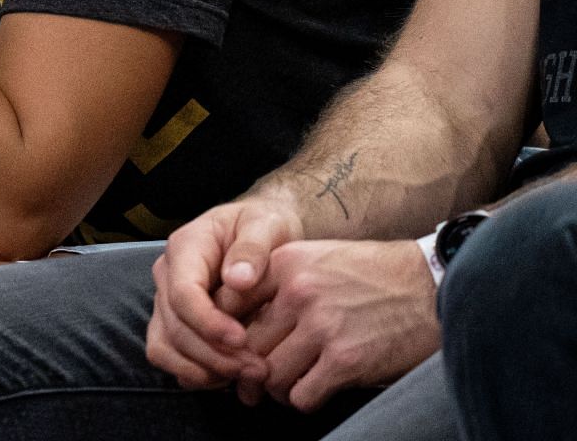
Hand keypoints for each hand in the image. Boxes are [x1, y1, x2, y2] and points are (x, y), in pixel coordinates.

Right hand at [147, 196, 304, 386]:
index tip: (243, 340)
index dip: (208, 323)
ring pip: (165, 347)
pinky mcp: (173, 323)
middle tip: (259, 370)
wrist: (262, 234)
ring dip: (203, 370)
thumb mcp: (265, 224)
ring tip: (246, 376)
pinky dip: (194, 374)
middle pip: (174, 327)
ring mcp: (166, 302)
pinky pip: (169, 356)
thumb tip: (237, 280)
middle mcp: (167, 276)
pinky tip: (229, 377)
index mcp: (185, 248)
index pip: (183, 293)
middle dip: (215, 355)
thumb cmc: (263, 226)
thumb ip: (253, 248)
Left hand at [233, 239, 439, 410]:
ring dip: (274, 387)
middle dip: (246, 367)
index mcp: (285, 264)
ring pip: (269, 374)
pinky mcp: (346, 360)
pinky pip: (302, 395)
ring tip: (288, 383)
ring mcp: (321, 327)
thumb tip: (237, 318)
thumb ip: (277, 282)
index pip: (228, 303)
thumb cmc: (374, 275)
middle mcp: (298, 293)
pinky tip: (315, 389)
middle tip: (253, 378)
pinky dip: (303, 399)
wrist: (433, 287)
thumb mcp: (317, 259)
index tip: (232, 344)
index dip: (225, 329)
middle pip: (245, 344)